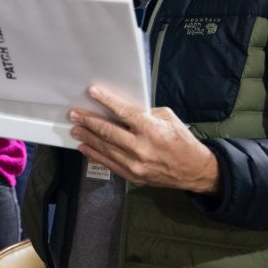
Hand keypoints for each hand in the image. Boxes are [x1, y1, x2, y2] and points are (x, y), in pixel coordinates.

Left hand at [68, 85, 220, 194]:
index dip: (106, 101)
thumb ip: (145, 113)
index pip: (123, 112)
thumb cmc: (181, 141)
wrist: (193, 170)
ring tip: (75, 129)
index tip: (92, 92)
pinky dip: (95, 154)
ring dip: (88, 137)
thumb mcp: (168, 119)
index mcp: (151, 129)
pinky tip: (85, 146)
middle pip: (108, 131)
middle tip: (74, 114)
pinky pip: (109, 163)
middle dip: (88, 121)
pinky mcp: (133, 176)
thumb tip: (122, 108)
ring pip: (105, 148)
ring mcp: (136, 164)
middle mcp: (141, 147)